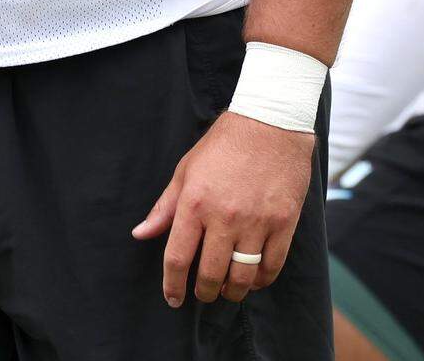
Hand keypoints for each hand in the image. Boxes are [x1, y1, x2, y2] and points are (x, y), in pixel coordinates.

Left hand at [132, 111, 314, 306]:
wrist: (269, 124)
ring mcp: (256, 222)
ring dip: (232, 292)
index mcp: (195, 202)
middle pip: (210, 274)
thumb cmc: (223, 146)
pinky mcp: (283, 223)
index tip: (172, 298)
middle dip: (203, 292)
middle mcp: (224, 216)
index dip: (172, 285)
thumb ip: (165, 207)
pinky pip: (271, 267)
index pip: (178, 257)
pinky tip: (252, 278)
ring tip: (226, 290)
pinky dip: (260, 281)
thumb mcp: (186, 170)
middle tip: (202, 293)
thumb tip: (140, 233)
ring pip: (242, 278)